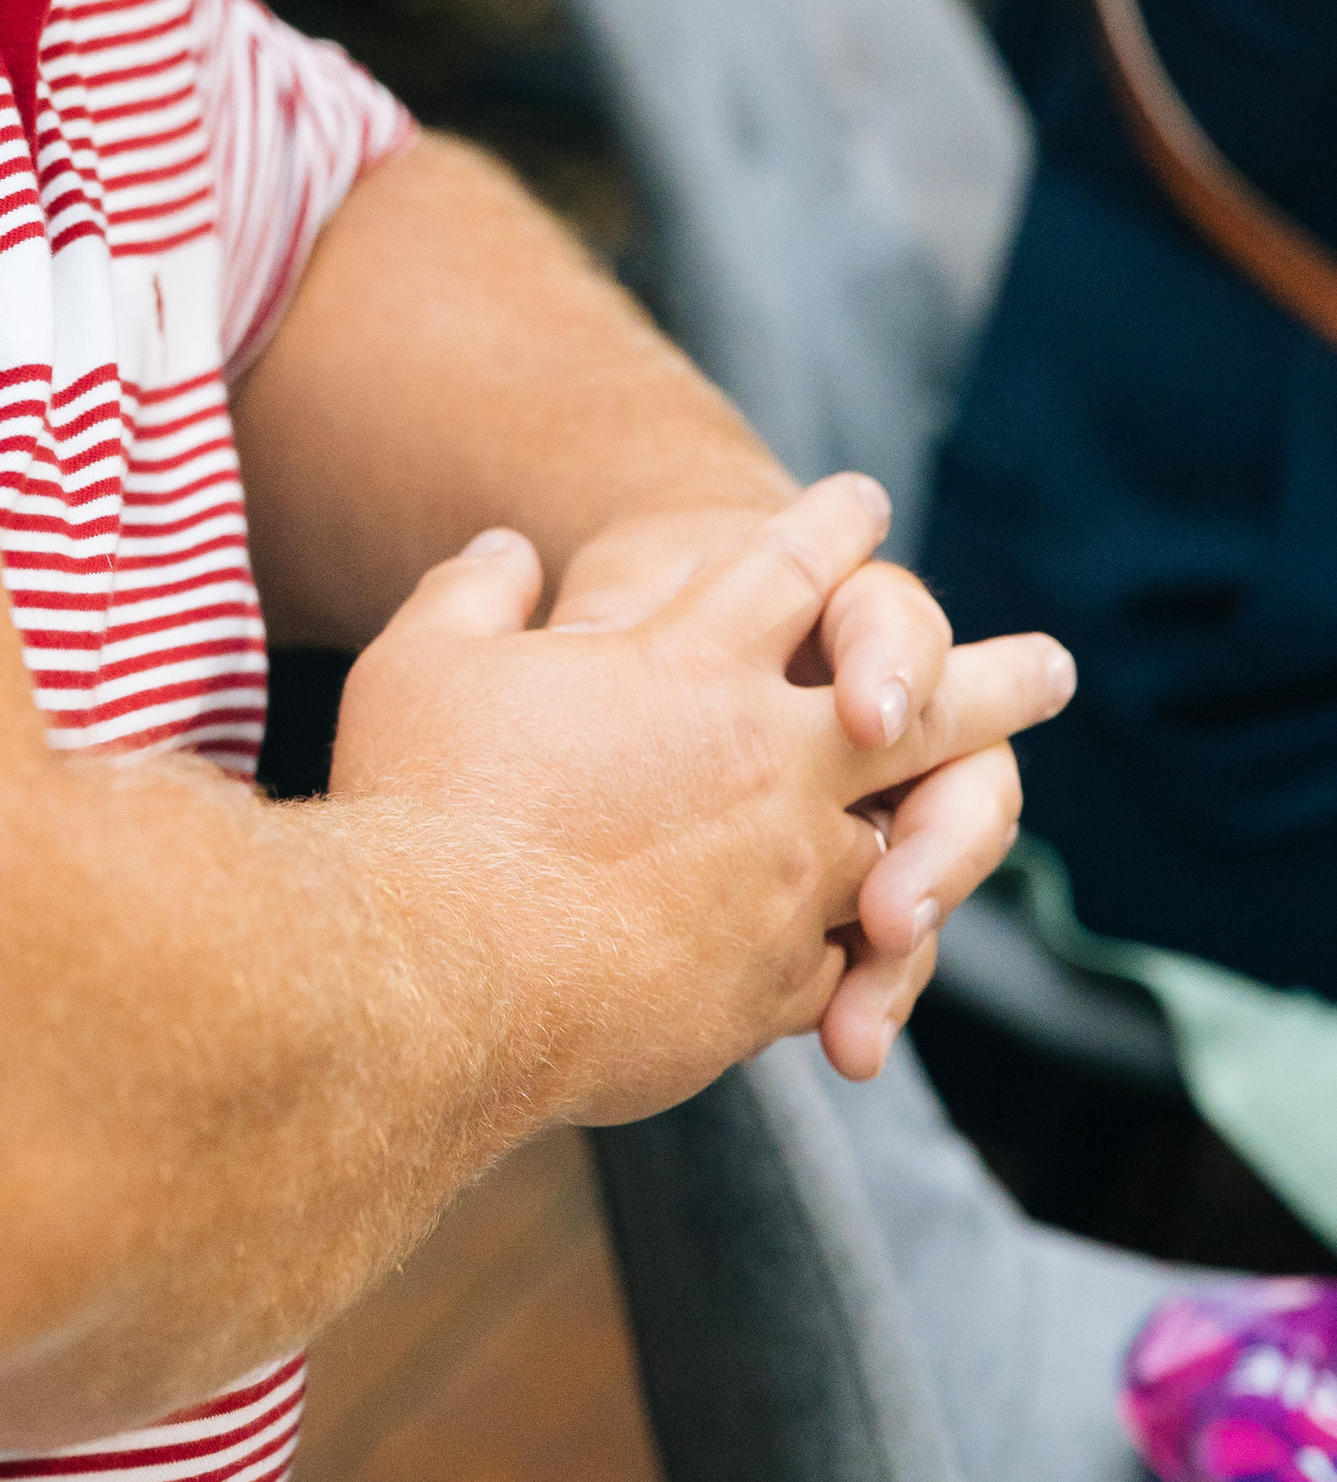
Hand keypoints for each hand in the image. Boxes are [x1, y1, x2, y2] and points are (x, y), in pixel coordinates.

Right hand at [329, 475, 1059, 1120]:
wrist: (443, 974)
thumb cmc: (427, 803)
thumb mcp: (425, 662)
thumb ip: (475, 594)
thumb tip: (505, 554)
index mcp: (692, 661)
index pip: (788, 566)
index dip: (830, 525)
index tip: (864, 498)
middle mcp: (771, 760)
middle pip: (922, 699)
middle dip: (991, 675)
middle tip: (1055, 666)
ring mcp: (786, 877)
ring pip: (905, 837)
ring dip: (952, 825)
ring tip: (982, 812)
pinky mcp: (769, 983)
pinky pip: (841, 953)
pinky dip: (855, 941)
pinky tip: (859, 943)